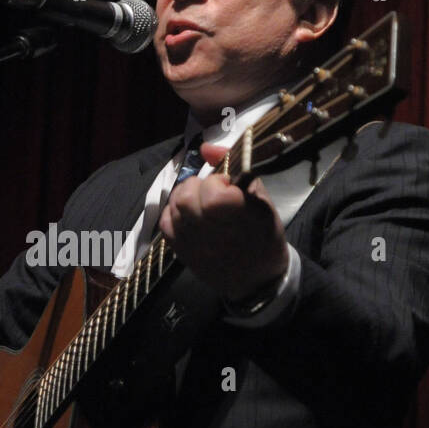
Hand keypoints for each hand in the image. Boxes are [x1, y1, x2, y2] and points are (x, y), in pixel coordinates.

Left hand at [157, 142, 288, 302]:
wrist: (257, 279)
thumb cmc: (263, 235)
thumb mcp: (260, 198)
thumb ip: (234, 168)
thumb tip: (206, 147)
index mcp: (239, 218)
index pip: (211, 190)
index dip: (216, 182)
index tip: (227, 187)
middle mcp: (212, 233)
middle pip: (186, 197)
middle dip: (197, 186)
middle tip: (210, 193)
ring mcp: (193, 244)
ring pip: (173, 208)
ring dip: (184, 198)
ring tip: (200, 203)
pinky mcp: (181, 253)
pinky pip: (165, 224)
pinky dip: (173, 214)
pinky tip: (188, 215)